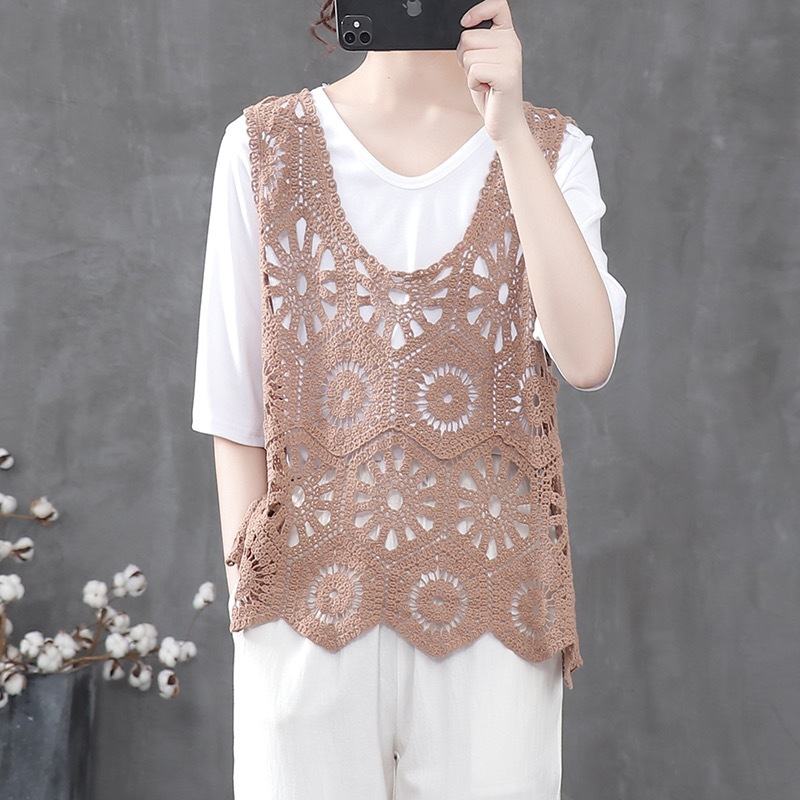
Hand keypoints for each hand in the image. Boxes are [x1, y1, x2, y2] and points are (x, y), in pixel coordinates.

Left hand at [456, 0, 527, 142]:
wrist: (505, 122)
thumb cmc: (492, 93)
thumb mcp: (483, 62)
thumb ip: (477, 44)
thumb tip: (463, 30)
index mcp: (507, 37)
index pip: (497, 6)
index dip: (479, 10)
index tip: (466, 22)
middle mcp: (512, 43)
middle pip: (468, 36)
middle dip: (464, 58)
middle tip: (480, 73)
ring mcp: (511, 58)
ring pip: (468, 55)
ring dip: (469, 73)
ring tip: (484, 82)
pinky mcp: (506, 74)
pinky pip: (473, 70)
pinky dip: (473, 84)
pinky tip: (486, 88)